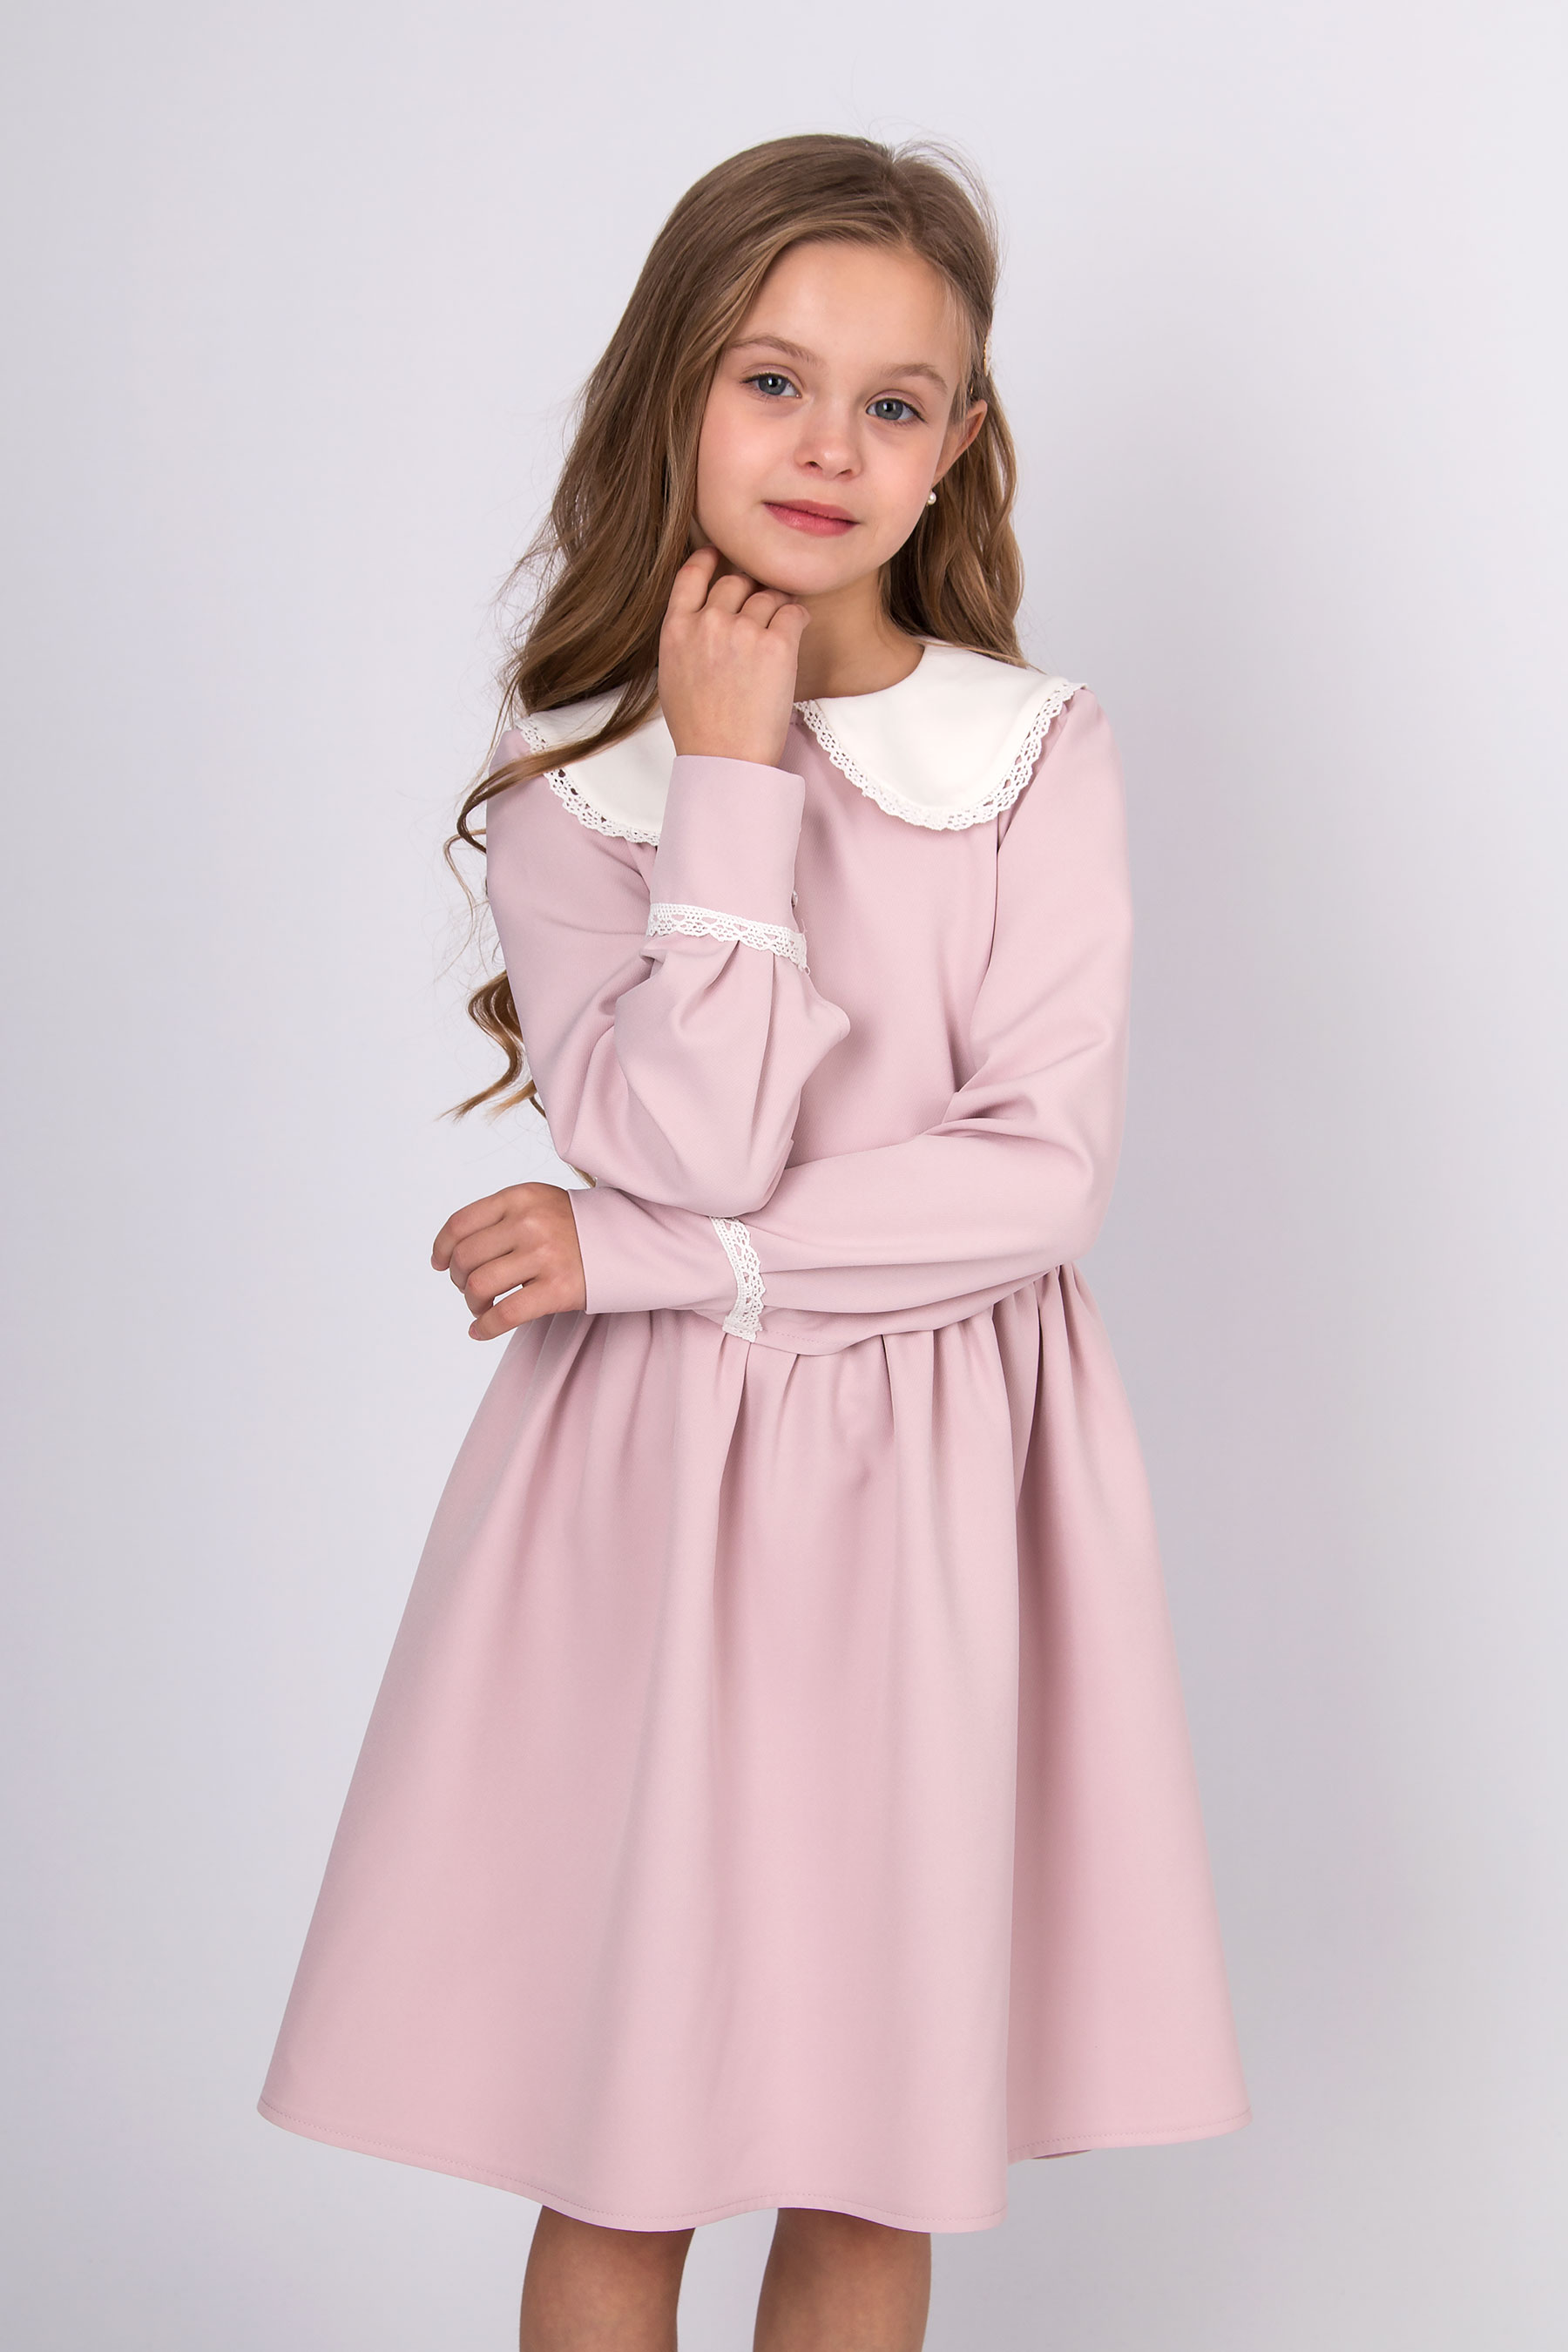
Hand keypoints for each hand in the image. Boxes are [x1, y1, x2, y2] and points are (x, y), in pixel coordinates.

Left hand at [430, 1182, 586, 1338]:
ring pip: (478, 1285)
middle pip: (465, 1257)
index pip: (461, 1223)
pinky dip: (484, 1328)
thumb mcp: (539, 1204)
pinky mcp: (558, 1289)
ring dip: (472, 1303)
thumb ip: (500, 1218)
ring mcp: (545, 1255)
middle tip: (469, 1290)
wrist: (632, 1242)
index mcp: (521, 1197)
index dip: (442, 1248)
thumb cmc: (577, 1227)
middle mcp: (530, 1222)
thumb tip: (450, 1251)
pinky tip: (479, 1332)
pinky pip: (504, 1314)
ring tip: (481, 1308)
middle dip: (458, 1279)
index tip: (439, 1264)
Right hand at [657, 545, 809, 765]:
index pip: (692, 573)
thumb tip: (700, 615)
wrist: (724, 758)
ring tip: (780, 625)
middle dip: (751, 589)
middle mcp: (708, 622)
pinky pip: (794, 612)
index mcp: (676, 629)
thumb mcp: (672, 674)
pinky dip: (798, 617)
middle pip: (736, 581)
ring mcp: (743, 631)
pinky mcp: (776, 645)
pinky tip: (797, 628)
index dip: (710, 560)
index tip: (721, 556)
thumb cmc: (698, 727)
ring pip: (768, 595)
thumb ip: (684, 637)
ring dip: (777, 605)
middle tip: (762, 604)